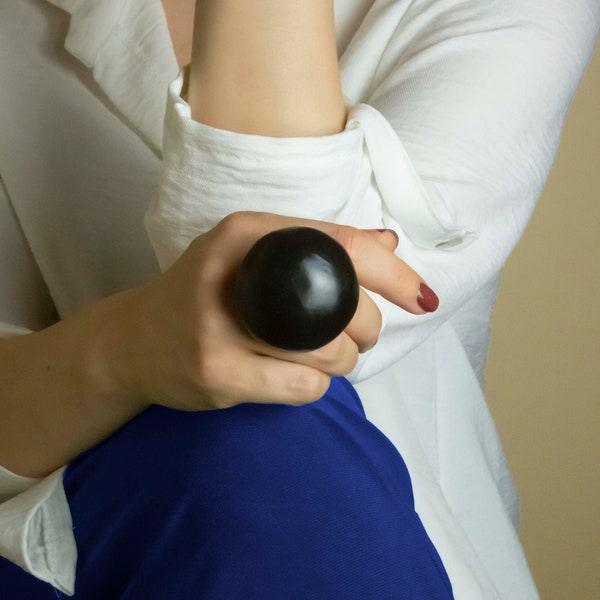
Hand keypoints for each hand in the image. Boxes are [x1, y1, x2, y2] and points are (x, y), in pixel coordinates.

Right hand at [105, 212, 436, 410]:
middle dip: (367, 329)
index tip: (423, 298)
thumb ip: (317, 248)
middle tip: (353, 336)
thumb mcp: (250, 255)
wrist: (132, 341)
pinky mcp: (216, 372)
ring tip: (316, 358)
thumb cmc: (203, 294)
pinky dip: (312, 387)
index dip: (395, 275)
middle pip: (344, 305)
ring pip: (329, 353)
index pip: (342, 245)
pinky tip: (289, 377)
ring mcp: (219, 324)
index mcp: (248, 231)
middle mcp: (232, 269)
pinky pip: (303, 387)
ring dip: (339, 363)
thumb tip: (389, 244)